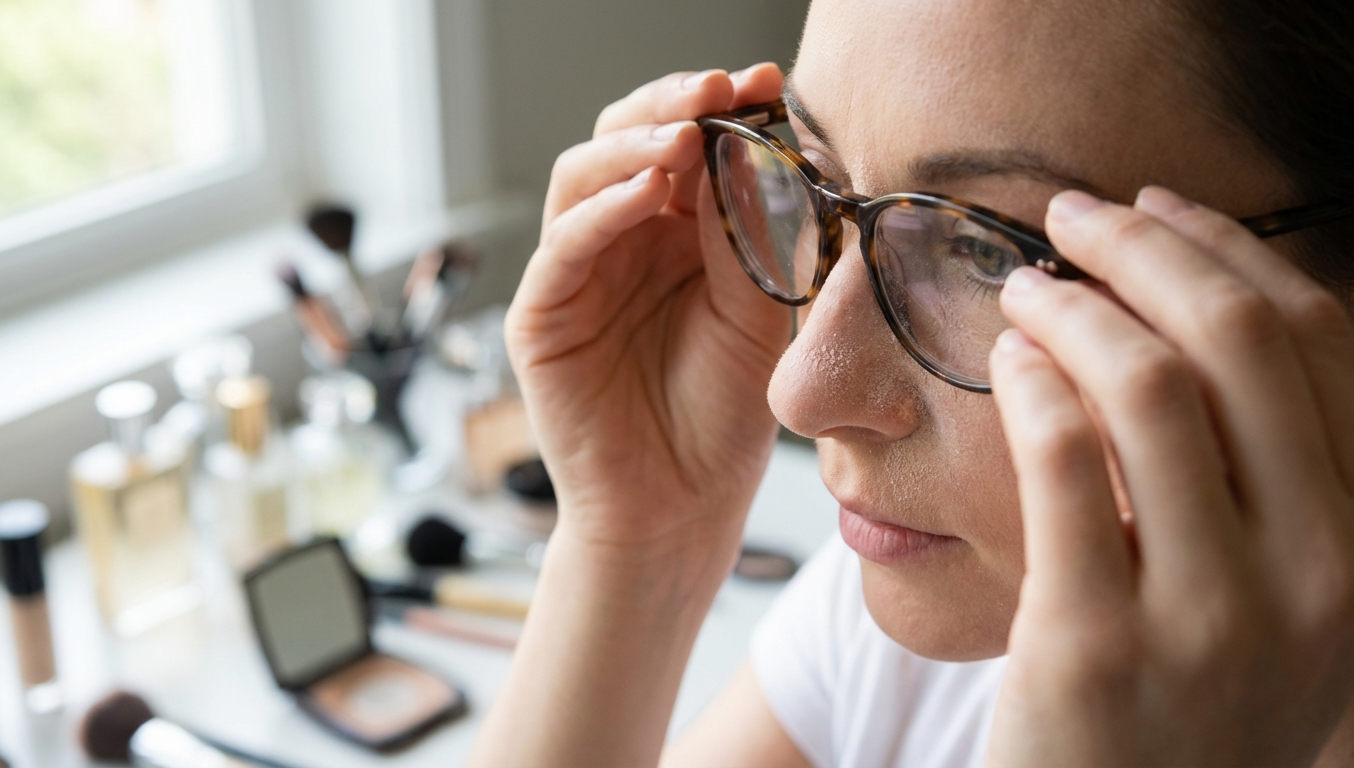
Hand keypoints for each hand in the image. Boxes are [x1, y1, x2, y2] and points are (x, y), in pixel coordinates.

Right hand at [506, 64, 789, 566]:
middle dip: (671, 108)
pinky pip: (563, 248)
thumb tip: (742, 145)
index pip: (683, 147)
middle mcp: (621, 243)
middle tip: (718, 88)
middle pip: (624, 144)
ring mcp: (576, 275)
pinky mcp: (541, 317)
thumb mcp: (756, 311)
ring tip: (686, 135)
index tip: (765, 84)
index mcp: (676, 235)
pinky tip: (650, 193)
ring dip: (634, 148)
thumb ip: (746, 233)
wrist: (683, 507)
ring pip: (582, 180)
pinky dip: (602, 213)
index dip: (719, 109)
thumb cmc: (721, 416)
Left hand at [986, 186, 1353, 765]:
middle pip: (1239, 338)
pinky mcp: (1099, 644)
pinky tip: (1005, 358)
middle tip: (1066, 215)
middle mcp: (1322, 571)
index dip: (1228, 249)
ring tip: (1023, 288)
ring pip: (1147, 383)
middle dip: (1143, 247)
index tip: (1156, 204)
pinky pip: (1063, 460)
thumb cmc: (1187, 694)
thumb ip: (1269, 468)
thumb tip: (1195, 299)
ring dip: (1072, 305)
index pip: (1315, 340)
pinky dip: (1030, 381)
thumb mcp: (1277, 591)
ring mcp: (1216, 613)